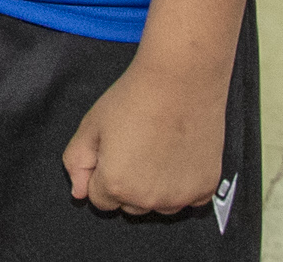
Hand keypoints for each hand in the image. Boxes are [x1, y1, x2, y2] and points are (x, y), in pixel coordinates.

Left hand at [61, 56, 227, 215]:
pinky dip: (184, 184)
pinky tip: (180, 155)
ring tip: (158, 149)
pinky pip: (189, 199)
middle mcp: (148, 199)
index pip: (100, 199)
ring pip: (159, 205)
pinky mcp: (205, 188)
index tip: (114, 151)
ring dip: (156, 188)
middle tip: (137, 146)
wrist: (180, 78)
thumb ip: (77, 162)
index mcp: (116, 185)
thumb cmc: (134, 98)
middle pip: (130, 205)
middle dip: (128, 184)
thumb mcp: (91, 125)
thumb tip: (79, 193)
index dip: (103, 173)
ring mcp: (179, 197)